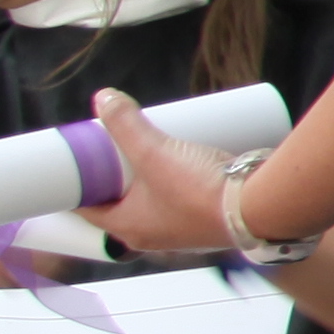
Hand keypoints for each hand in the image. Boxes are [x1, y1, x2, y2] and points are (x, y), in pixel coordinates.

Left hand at [88, 90, 242, 257]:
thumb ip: (126, 124)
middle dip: (114, 179)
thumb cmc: (199, 190)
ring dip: (145, 182)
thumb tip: (103, 98)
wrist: (261, 207)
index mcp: (128, 228)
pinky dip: (173, 185)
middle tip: (108, 153)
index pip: (87, 210)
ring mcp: (181, 231)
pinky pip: (179, 202)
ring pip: (151, 204)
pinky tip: (179, 165)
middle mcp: (152, 236)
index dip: (76, 186)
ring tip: (144, 152)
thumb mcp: (154, 151)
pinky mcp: (208, 220)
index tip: (72, 166)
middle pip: (120, 205)